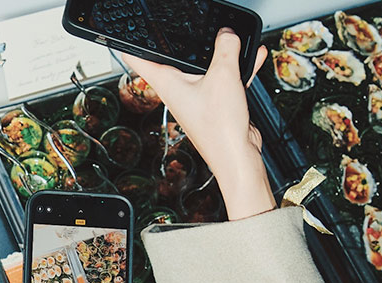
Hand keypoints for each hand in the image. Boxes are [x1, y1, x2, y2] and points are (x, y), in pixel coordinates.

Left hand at [120, 29, 275, 219]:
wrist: (236, 155)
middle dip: (184, 41)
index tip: (129, 34)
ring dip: (218, 53)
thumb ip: (226, 48)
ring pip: (203, 66)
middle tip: (188, 28)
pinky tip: (252, 56)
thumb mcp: (223, 76)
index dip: (130, 43)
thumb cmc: (218, 127)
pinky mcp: (213, 102)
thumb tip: (226, 34)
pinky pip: (223, 77)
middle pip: (175, 57)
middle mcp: (176, 89)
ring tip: (232, 38)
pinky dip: (236, 66)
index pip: (137, 58)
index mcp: (166, 83)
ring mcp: (194, 96)